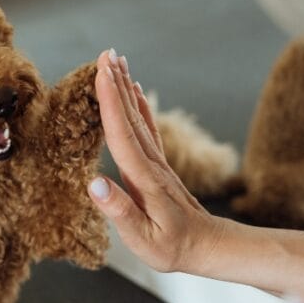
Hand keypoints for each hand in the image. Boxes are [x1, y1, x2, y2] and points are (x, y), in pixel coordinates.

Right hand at [86, 49, 220, 272]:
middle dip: (117, 84)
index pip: (121, 134)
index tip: (101, 73)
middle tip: (106, 54)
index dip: (110, 102)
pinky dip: (139, 106)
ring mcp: (157, 162)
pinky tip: (136, 92)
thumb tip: (94, 183)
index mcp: (143, 179)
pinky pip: (147, 128)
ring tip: (116, 63)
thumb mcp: (143, 239)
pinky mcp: (159, 166)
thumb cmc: (173, 248)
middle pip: (130, 117)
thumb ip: (119, 211)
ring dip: (126, 89)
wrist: (208, 247)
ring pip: (138, 117)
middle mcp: (151, 164)